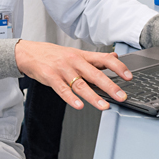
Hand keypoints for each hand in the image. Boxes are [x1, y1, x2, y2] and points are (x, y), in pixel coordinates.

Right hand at [15, 40, 131, 110]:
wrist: (29, 53)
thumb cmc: (53, 55)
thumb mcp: (76, 53)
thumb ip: (95, 58)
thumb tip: (115, 58)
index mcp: (82, 56)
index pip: (104, 59)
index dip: (118, 67)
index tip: (129, 76)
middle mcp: (74, 62)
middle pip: (95, 74)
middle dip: (110, 86)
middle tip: (121, 96)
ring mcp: (62, 69)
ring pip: (80, 84)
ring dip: (93, 97)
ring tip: (104, 106)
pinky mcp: (50, 77)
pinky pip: (62, 89)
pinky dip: (71, 98)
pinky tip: (79, 105)